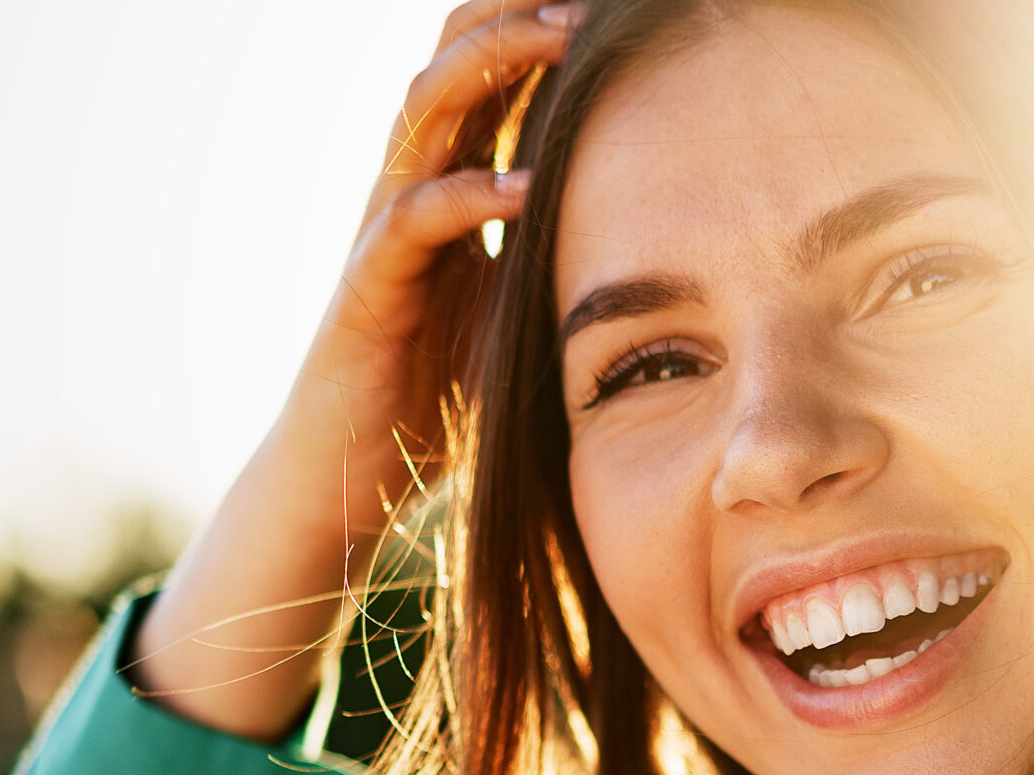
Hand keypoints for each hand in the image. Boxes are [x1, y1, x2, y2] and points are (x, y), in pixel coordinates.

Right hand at [127, 1, 578, 741]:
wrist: (359, 470)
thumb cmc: (448, 386)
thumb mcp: (529, 302)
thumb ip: (572, 252)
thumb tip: (673, 234)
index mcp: (454, 180)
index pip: (493, 74)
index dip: (540, 25)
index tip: (614, 4)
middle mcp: (413, 185)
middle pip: (454, 61)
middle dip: (516, 14)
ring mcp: (385, 229)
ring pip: (426, 113)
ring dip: (492, 67)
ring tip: (559, 38)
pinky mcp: (369, 288)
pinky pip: (412, 221)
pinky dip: (469, 196)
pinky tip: (525, 187)